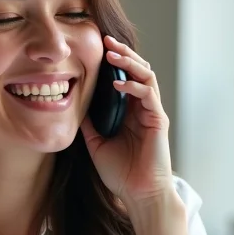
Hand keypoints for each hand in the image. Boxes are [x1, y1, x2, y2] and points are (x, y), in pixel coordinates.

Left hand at [81, 35, 173, 207]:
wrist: (139, 195)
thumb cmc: (121, 174)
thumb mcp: (96, 145)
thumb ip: (89, 124)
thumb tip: (74, 107)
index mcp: (130, 112)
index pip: (124, 77)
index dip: (113, 61)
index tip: (97, 47)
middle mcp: (143, 109)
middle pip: (138, 70)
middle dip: (123, 53)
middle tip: (106, 39)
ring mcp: (152, 113)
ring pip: (146, 76)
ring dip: (130, 62)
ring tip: (112, 53)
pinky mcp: (158, 121)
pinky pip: (148, 95)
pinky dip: (134, 86)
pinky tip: (117, 83)